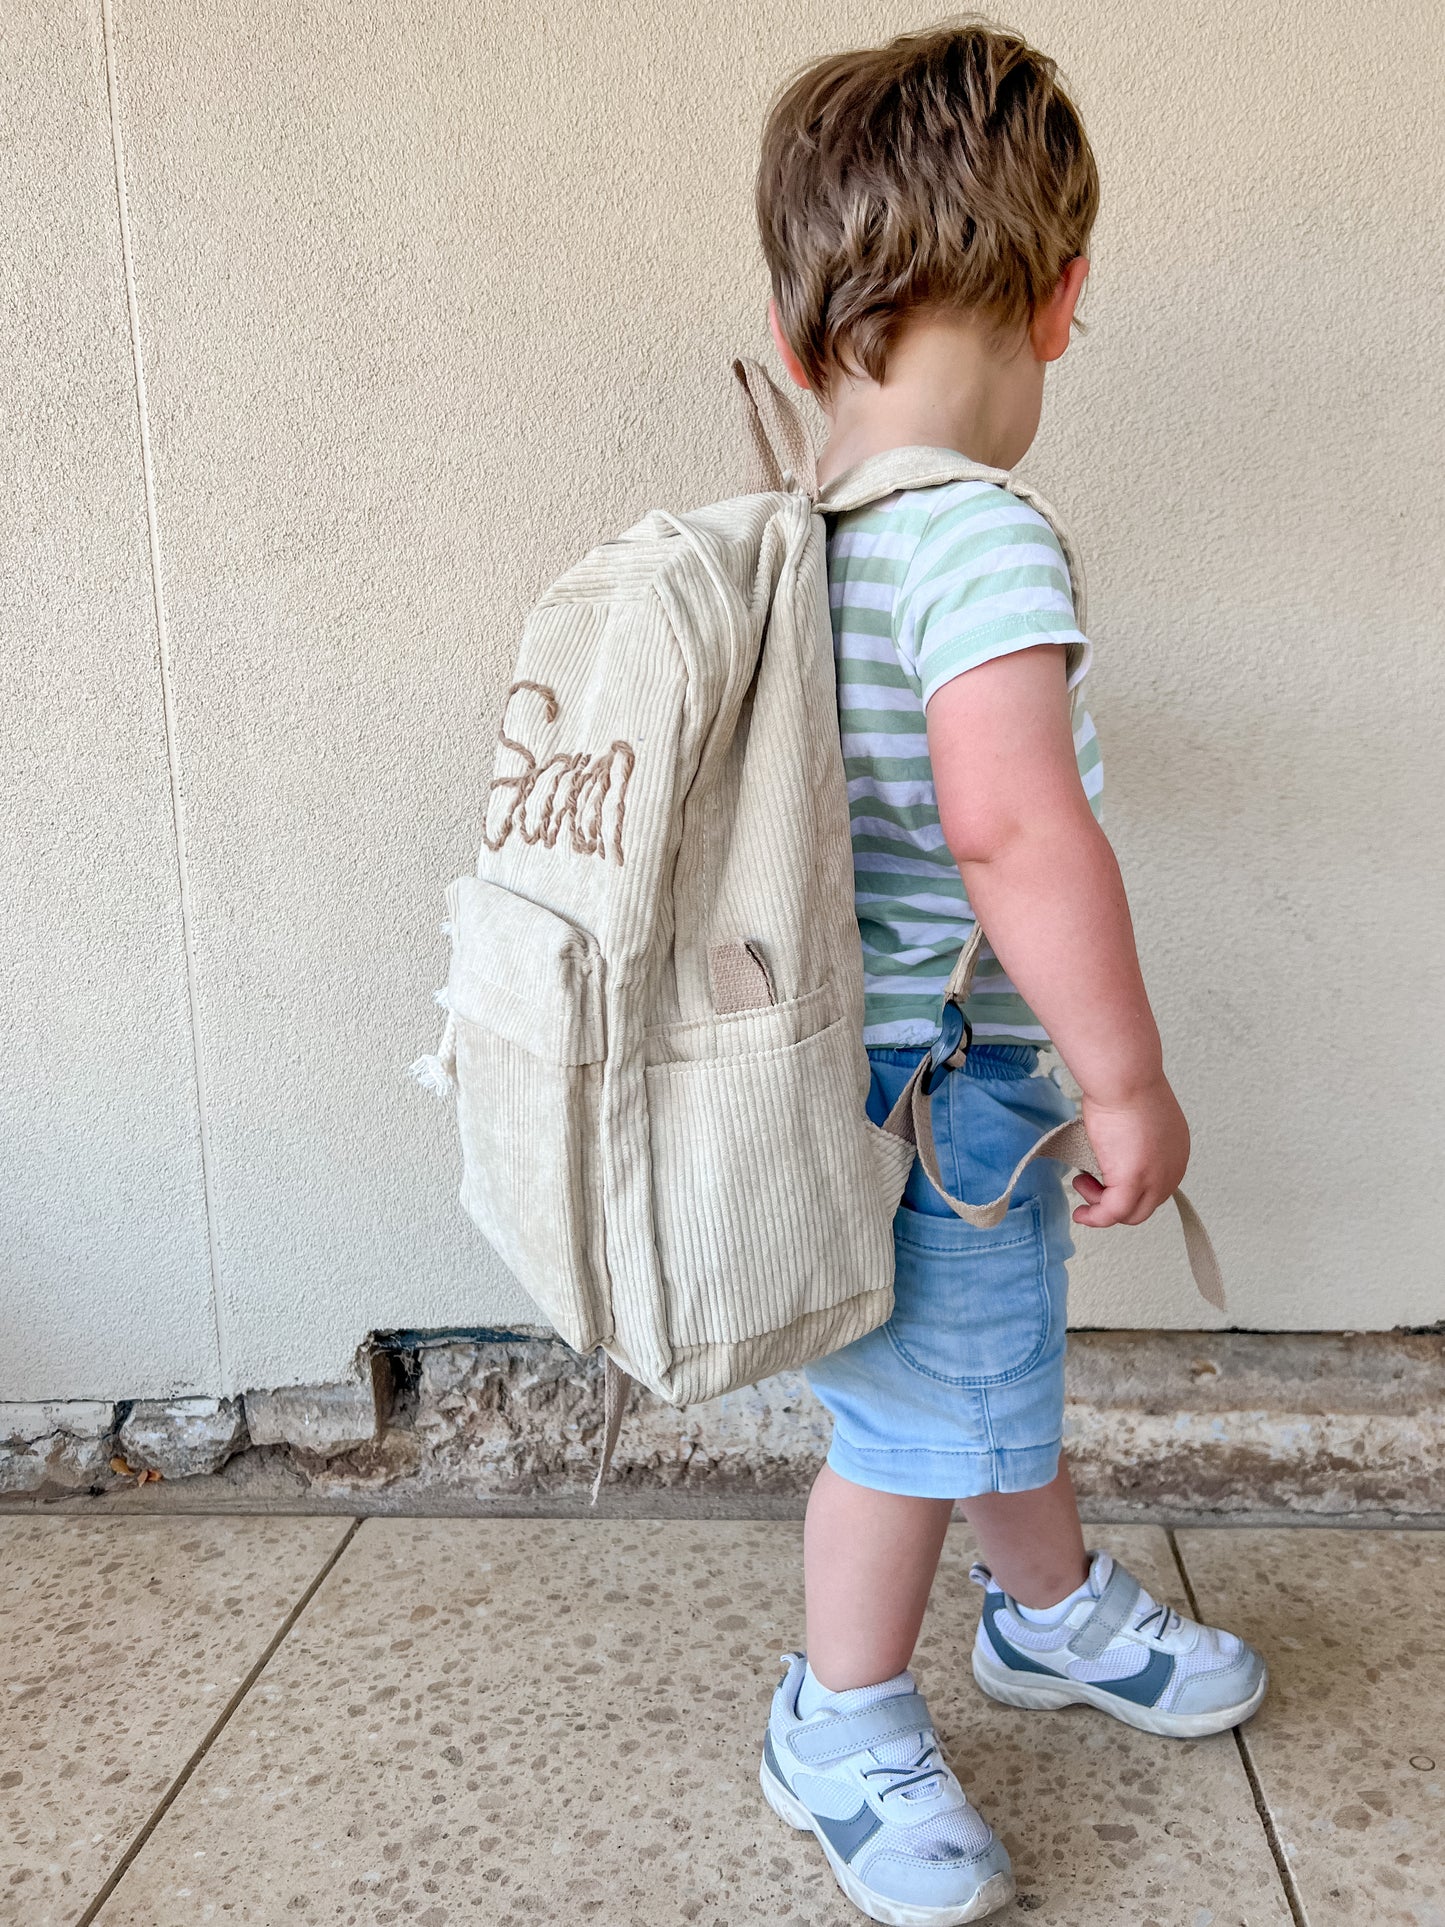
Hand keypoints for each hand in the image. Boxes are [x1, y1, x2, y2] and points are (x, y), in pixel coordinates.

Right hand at [1072, 1077, 1189, 1227]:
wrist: (1124, 1079)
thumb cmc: (1126, 1084)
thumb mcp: (1135, 1116)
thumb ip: (1131, 1138)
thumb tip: (1109, 1144)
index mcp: (1175, 1152)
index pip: (1155, 1185)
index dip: (1127, 1188)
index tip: (1103, 1181)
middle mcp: (1172, 1170)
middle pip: (1145, 1205)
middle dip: (1113, 1200)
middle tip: (1088, 1183)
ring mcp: (1156, 1178)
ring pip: (1130, 1214)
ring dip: (1101, 1207)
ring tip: (1081, 1183)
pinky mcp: (1133, 1183)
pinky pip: (1112, 1213)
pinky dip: (1095, 1218)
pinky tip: (1080, 1214)